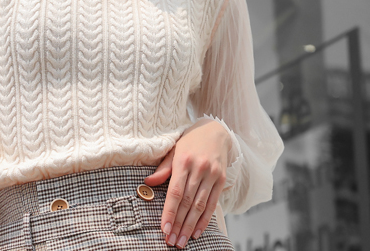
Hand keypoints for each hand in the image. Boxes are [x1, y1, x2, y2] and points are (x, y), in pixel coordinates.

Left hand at [144, 118, 231, 247]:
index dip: (169, 212)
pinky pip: (213, 203)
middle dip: (179, 224)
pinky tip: (197, 231)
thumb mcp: (174, 149)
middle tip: (172, 241)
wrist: (216, 130)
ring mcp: (212, 174)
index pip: (175, 192)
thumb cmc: (190, 141)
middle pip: (187, 202)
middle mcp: (199, 169)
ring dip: (190, 226)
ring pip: (200, 205)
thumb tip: (147, 183)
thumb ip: (163, 168)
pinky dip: (205, 219)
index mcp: (184, 161)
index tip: (164, 229)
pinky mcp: (221, 179)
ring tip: (182, 241)